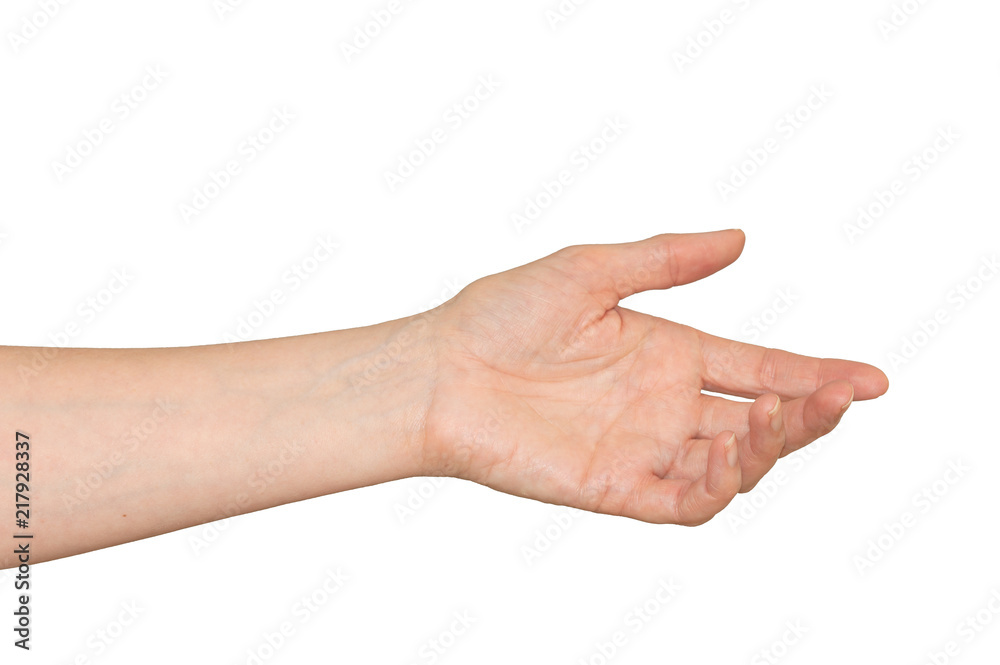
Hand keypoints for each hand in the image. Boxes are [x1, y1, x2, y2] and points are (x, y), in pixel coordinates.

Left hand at [422, 230, 888, 524]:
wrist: (439, 371)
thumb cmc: (500, 315)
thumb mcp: (589, 271)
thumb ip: (665, 261)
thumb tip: (741, 239)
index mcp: (666, 352)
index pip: (759, 367)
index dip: (815, 374)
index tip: (871, 379)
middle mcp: (662, 403)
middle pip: (759, 420)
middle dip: (807, 414)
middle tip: (839, 397)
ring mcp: (642, 448)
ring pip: (733, 465)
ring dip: (768, 448)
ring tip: (775, 416)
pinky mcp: (614, 487)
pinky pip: (684, 502)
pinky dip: (718, 489)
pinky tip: (728, 458)